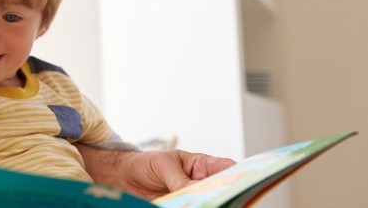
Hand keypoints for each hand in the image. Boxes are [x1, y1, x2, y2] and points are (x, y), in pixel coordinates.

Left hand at [115, 149, 235, 199]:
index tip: (243, 182)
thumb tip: (194, 191)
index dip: (239, 174)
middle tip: (226, 201)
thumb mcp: (163, 166)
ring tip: (209, 205)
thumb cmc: (146, 164)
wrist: (124, 177)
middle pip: (221, 191)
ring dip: (210, 204)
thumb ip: (180, 179)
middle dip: (226, 196)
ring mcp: (192, 198)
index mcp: (201, 165)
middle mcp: (200, 183)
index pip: (226, 168)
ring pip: (209, 204)